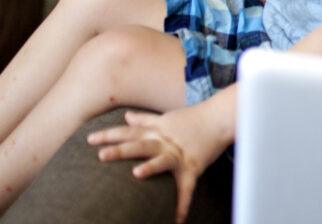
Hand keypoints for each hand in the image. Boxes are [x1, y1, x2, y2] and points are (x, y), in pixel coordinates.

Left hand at [89, 107, 230, 222]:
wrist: (221, 117)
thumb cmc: (193, 118)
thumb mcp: (167, 117)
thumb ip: (144, 119)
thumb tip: (125, 116)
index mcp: (157, 131)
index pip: (130, 132)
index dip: (110, 135)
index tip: (90, 139)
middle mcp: (166, 142)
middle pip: (141, 145)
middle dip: (122, 150)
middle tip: (101, 156)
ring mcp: (179, 154)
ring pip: (163, 160)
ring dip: (151, 167)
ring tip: (137, 174)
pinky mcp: (193, 167)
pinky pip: (187, 187)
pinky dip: (183, 203)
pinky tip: (177, 219)